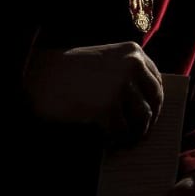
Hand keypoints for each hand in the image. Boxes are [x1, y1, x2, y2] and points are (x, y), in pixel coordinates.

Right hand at [23, 41, 164, 146]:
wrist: (38, 75)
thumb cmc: (68, 72)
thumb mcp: (104, 63)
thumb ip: (125, 75)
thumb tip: (147, 107)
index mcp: (133, 52)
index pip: (156, 79)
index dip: (156, 100)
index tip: (152, 113)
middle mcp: (132, 65)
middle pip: (154, 99)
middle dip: (150, 120)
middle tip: (141, 134)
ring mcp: (121, 86)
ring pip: (142, 118)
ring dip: (135, 134)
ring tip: (125, 142)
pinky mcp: (108, 107)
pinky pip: (121, 131)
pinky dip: (116, 140)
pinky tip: (108, 144)